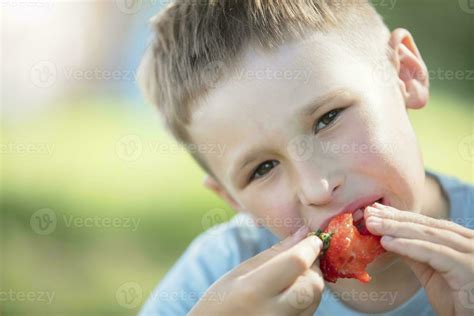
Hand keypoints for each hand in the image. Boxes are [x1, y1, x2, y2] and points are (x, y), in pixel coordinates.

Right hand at [189, 226, 323, 315]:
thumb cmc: (220, 303)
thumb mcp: (239, 273)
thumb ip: (274, 253)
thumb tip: (304, 233)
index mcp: (254, 291)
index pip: (296, 263)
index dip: (310, 247)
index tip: (314, 238)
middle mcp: (272, 314)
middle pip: (314, 285)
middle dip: (313, 267)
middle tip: (302, 259)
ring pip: (315, 300)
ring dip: (310, 284)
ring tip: (290, 279)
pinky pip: (308, 313)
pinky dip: (306, 300)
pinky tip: (288, 295)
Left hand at [365, 203, 473, 315]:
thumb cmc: (458, 303)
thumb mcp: (432, 273)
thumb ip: (415, 254)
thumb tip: (390, 237)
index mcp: (464, 241)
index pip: (428, 224)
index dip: (400, 217)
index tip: (376, 212)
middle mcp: (471, 243)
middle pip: (426, 226)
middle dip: (394, 219)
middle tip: (369, 214)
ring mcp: (471, 254)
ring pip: (427, 235)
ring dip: (396, 228)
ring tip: (372, 225)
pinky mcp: (467, 268)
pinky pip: (432, 253)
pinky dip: (408, 246)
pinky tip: (387, 242)